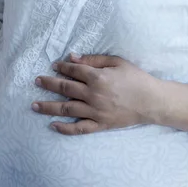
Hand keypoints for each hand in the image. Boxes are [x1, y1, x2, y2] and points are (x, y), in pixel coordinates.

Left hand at [32, 54, 161, 134]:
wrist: (153, 101)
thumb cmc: (136, 79)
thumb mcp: (117, 63)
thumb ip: (93, 59)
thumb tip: (72, 57)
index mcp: (97, 77)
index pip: (73, 71)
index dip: (61, 67)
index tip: (53, 66)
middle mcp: (93, 94)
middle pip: (64, 89)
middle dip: (48, 84)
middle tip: (37, 81)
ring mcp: (95, 111)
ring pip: (66, 109)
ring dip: (48, 107)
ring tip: (34, 106)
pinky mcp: (100, 124)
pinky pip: (79, 128)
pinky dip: (65, 128)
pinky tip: (52, 126)